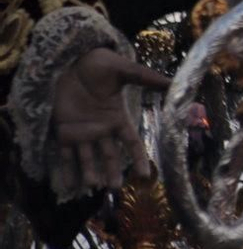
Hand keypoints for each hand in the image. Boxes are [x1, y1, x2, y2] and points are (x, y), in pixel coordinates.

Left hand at [52, 47, 170, 189]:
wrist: (70, 60)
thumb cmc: (99, 64)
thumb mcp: (123, 70)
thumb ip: (145, 78)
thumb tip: (172, 81)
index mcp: (117, 117)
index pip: (131, 142)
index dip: (138, 158)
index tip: (144, 175)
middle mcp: (101, 129)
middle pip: (110, 155)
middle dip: (112, 172)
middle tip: (115, 188)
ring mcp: (82, 132)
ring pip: (88, 158)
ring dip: (90, 173)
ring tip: (93, 187)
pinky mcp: (63, 131)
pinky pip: (65, 154)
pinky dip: (66, 170)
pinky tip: (68, 186)